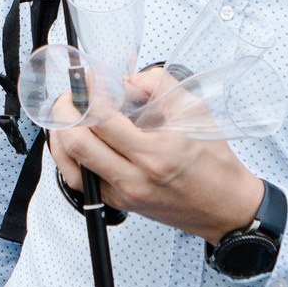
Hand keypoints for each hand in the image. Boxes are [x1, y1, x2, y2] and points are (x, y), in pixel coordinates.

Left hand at [48, 68, 264, 242]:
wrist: (226, 208)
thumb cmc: (215, 164)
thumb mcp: (196, 112)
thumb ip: (159, 85)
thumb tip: (125, 79)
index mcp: (155, 154)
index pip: (102, 120)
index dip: (88, 93)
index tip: (89, 78)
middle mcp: (134, 178)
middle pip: (76, 143)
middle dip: (65, 110)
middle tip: (73, 94)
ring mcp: (122, 194)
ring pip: (69, 164)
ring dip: (61, 134)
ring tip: (70, 114)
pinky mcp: (117, 203)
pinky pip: (78, 179)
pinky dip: (70, 155)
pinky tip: (76, 139)